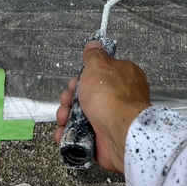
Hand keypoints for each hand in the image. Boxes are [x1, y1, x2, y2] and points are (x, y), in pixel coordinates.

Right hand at [54, 41, 150, 172]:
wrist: (119, 132)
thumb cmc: (110, 96)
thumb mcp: (99, 65)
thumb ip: (94, 55)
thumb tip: (94, 45)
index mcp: (122, 78)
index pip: (99, 76)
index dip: (82, 79)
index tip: (74, 83)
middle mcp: (118, 100)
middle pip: (86, 97)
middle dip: (70, 99)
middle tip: (67, 101)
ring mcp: (110, 121)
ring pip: (80, 117)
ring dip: (66, 117)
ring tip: (64, 119)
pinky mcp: (102, 141)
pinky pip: (81, 136)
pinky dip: (69, 135)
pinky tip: (63, 133)